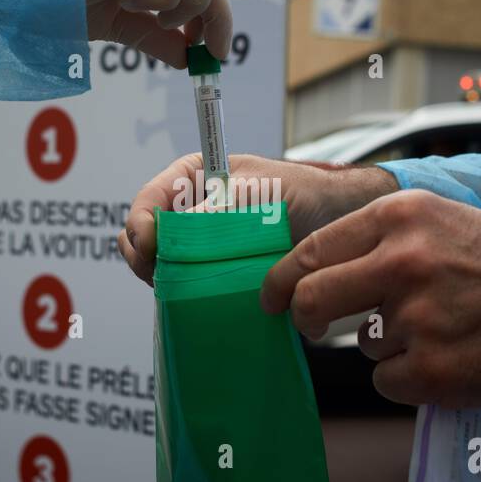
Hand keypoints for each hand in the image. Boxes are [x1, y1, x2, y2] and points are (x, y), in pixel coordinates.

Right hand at [67, 0, 231, 67]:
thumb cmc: (52, 0)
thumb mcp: (115, 23)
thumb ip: (152, 36)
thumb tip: (187, 58)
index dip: (212, 11)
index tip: (212, 49)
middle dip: (217, 14)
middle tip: (213, 53)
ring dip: (186, 4)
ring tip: (149, 16)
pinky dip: (165, 0)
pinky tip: (129, 3)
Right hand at [119, 153, 397, 284]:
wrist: (339, 219)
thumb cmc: (302, 191)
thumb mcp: (259, 191)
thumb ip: (217, 208)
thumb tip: (175, 232)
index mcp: (191, 179)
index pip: (147, 201)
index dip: (141, 224)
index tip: (152, 245)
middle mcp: (189, 213)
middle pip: (143, 238)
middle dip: (144, 258)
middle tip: (158, 275)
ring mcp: (199, 247)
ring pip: (160, 268)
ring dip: (163, 281)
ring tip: (178, 289)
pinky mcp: (214, 275)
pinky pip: (186, 290)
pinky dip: (185, 298)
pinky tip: (197, 302)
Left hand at [260, 189, 480, 407]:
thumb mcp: (436, 220)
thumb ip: (375, 238)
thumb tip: (309, 268)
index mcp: (400, 217)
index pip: (312, 251)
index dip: (281, 280)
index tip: (271, 296)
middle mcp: (403, 262)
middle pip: (312, 299)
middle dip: (303, 318)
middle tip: (310, 326)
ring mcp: (417, 319)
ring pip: (363, 345)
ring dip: (390, 345)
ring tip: (443, 327)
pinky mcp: (432, 369)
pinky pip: (388, 381)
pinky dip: (411, 378)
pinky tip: (450, 355)